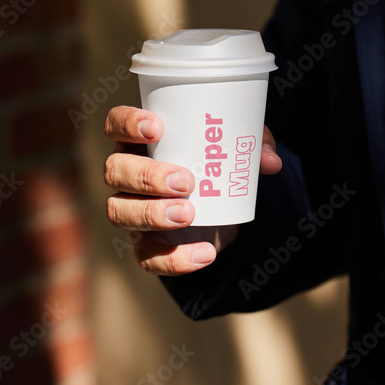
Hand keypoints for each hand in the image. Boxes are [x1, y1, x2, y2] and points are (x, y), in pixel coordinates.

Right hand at [103, 105, 281, 275]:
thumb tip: (269, 160)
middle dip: (147, 176)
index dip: (127, 124)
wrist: (219, 214)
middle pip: (114, 170)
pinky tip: (204, 253)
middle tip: (187, 181)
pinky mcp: (145, 246)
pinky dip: (175, 260)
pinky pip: (146, 258)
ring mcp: (130, 211)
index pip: (116, 124)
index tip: (157, 128)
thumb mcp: (236, 149)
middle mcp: (126, 174)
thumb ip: (254, 146)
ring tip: (189, 214)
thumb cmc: (216, 166)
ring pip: (118, 211)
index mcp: (140, 141)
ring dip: (152, 214)